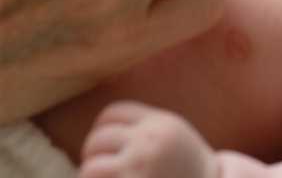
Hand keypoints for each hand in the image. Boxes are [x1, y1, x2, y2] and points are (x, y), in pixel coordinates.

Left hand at [81, 102, 217, 177]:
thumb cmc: (187, 168)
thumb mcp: (174, 134)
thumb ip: (146, 126)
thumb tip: (103, 127)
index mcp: (159, 123)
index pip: (113, 113)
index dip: (101, 128)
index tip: (104, 146)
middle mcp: (148, 141)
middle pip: (98, 139)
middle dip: (92, 155)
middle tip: (101, 169)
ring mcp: (138, 167)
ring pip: (91, 168)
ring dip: (92, 177)